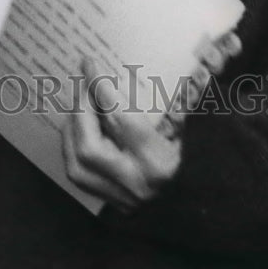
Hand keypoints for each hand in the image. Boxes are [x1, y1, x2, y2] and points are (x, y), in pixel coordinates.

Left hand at [62, 33, 241, 212]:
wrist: (195, 203)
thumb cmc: (196, 155)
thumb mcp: (184, 127)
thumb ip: (165, 102)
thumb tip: (134, 69)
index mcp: (158, 160)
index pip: (120, 118)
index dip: (100, 87)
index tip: (89, 64)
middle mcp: (136, 182)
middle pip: (89, 145)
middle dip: (80, 109)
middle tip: (83, 85)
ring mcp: (120, 197)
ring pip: (76, 163)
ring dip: (71, 128)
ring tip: (79, 104)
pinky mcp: (110, 203)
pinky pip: (77, 174)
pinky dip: (72, 146)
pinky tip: (77, 128)